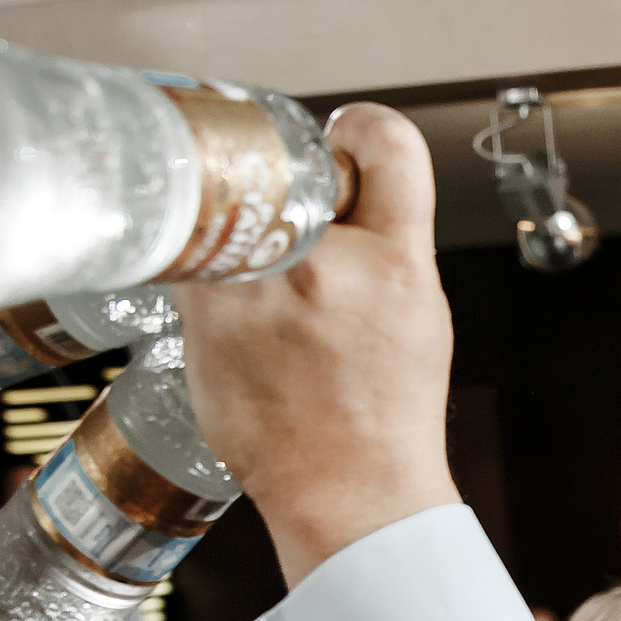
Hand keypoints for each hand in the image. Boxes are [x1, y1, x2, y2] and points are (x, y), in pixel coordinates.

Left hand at [172, 102, 459, 586]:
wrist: (350, 490)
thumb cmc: (386, 408)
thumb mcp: (422, 308)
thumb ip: (385, 235)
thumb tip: (338, 171)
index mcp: (395, 261)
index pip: (384, 139)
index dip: (357, 130)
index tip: (339, 142)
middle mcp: (324, 267)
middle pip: (293, 165)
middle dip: (295, 187)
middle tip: (302, 232)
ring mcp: (256, 291)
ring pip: (237, 208)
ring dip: (246, 230)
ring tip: (271, 293)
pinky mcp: (202, 319)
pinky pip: (198, 257)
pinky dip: (214, 274)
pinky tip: (244, 322)